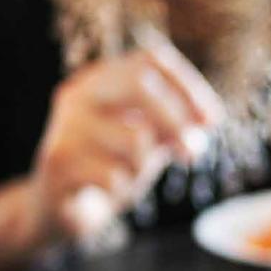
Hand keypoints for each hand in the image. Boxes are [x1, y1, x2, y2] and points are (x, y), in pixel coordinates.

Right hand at [31, 43, 221, 239]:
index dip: (189, 87)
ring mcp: (65, 126)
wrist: (61, 209)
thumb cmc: (111, 168)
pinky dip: (123, 188)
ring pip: (136, 138)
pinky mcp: (58, 162)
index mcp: (101, 80)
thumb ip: (176, 128)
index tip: (212, 120)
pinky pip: (115, 175)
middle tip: (192, 152)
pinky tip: (106, 190)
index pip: (151, 60)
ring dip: (147, 165)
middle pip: (141, 83)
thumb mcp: (149, 143)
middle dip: (177, 119)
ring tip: (129, 175)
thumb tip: (207, 120)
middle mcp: (79, 94)